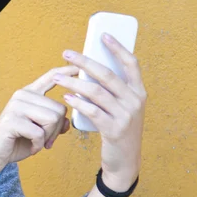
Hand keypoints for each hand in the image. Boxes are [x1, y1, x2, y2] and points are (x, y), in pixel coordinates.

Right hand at [0, 66, 79, 176]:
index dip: (66, 71)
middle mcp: (22, 95)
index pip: (51, 77)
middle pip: (59, 108)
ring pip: (52, 119)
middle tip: (45, 140)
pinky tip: (31, 147)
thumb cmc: (17, 140)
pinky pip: (39, 133)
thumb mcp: (40, 131)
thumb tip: (66, 122)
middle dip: (56, 130)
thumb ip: (53, 123)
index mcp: (29, 93)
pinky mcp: (12, 120)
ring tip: (37, 142)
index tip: (79, 66)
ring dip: (48, 137)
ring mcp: (16, 106)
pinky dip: (38, 144)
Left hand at [54, 33, 146, 189]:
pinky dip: (77, 102)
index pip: (131, 63)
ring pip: (96, 92)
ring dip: (73, 82)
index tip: (103, 35)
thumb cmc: (118, 127)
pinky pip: (92, 111)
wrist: (125, 161)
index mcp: (139, 92)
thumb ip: (112, 89)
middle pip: (107, 74)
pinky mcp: (114, 130)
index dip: (118, 47)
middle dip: (84, 61)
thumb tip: (89, 65)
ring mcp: (126, 116)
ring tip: (58, 76)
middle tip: (66, 53)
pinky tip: (66, 97)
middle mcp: (135, 101)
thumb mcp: (122, 107)